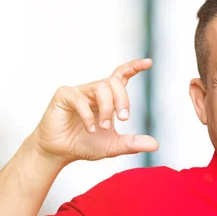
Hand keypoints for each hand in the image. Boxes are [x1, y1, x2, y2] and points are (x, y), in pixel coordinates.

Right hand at [31, 59, 157, 164]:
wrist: (60, 153)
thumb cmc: (85, 145)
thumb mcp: (113, 146)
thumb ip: (133, 144)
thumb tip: (156, 145)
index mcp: (107, 98)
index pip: (121, 76)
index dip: (134, 67)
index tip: (148, 62)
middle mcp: (94, 91)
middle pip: (114, 82)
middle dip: (123, 99)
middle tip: (124, 118)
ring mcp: (79, 92)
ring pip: (101, 88)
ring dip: (107, 109)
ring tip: (103, 127)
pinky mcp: (64, 96)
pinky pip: (80, 99)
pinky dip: (88, 115)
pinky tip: (90, 129)